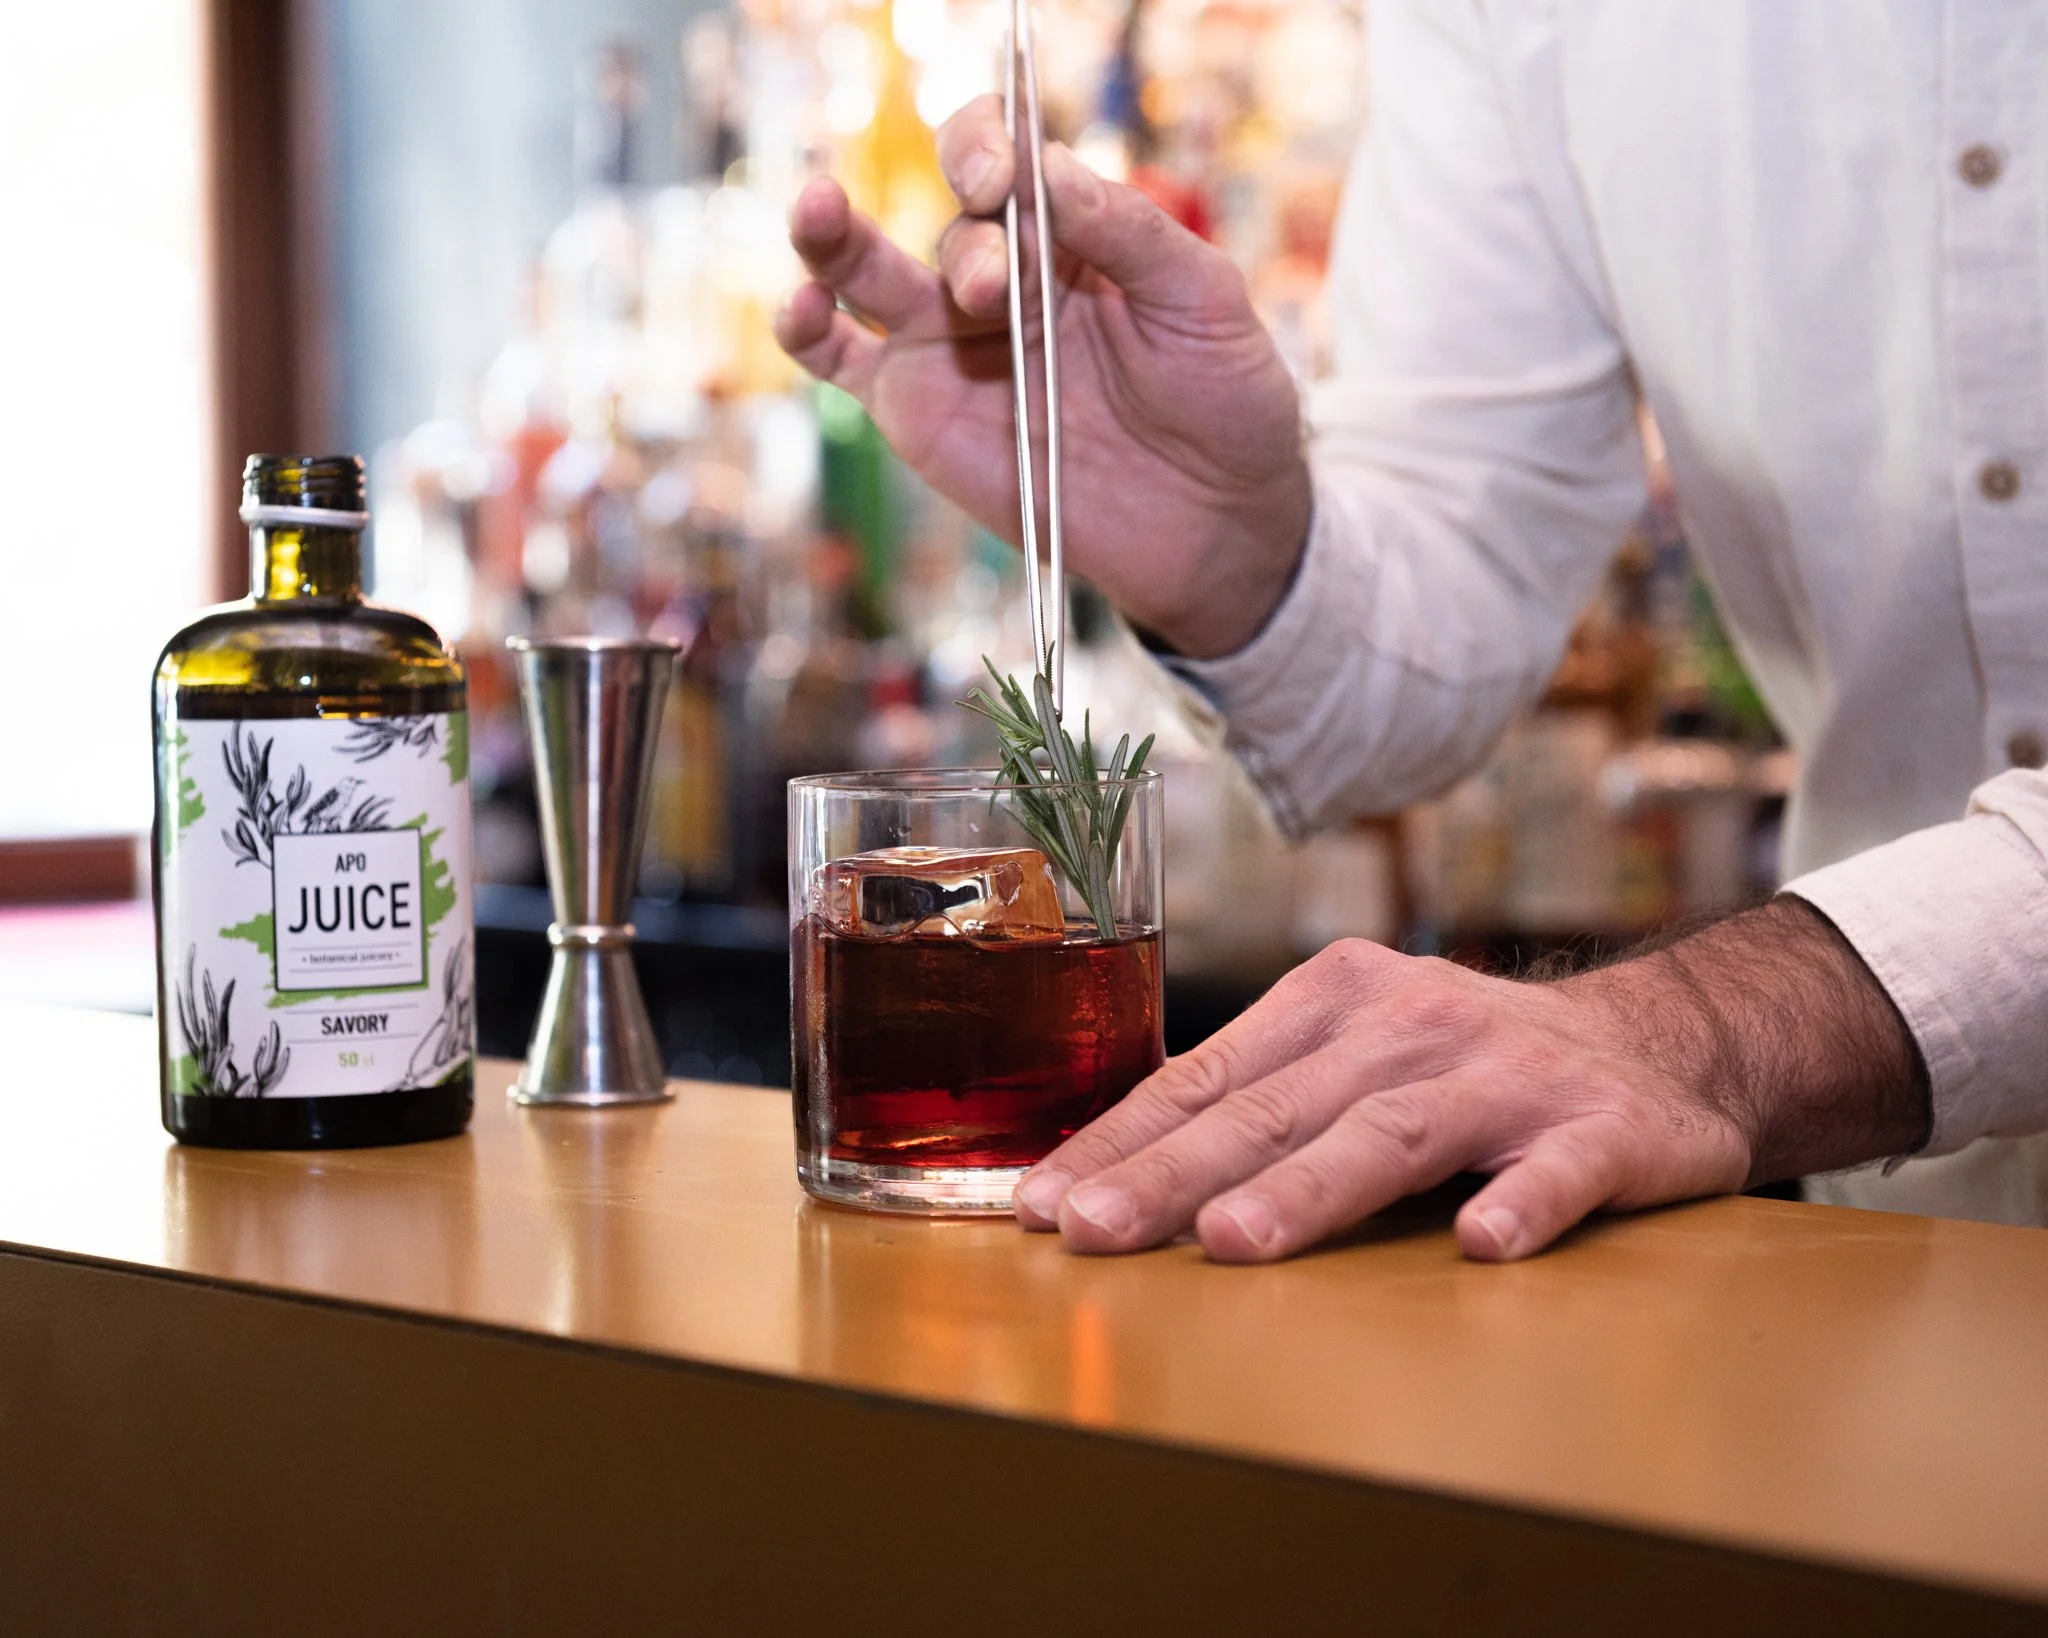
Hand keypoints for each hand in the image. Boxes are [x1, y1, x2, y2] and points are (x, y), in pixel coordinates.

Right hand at [774, 96, 1311, 657]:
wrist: (1215, 527)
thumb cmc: (1226, 404)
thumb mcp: (1204, 301)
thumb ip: (1131, 232)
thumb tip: (1049, 167)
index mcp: (1072, 236)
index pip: (1009, 159)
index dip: (993, 148)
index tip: (1006, 178)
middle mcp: (1002, 279)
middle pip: (951, 217)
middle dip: (968, 236)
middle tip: (993, 282)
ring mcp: (950, 344)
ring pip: (867, 268)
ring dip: (836, 234)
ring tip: (821, 209)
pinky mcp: (916, 410)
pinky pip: (840, 359)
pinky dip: (806, 329)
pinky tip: (797, 305)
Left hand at [1015, 899, 1931, 1260]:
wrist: (1659, 1043)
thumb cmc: (1467, 1065)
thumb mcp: (1358, 1051)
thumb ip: (1261, 1099)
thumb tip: (1111, 1176)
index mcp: (1335, 1000)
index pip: (1208, 1077)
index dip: (1123, 1141)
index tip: (1043, 1203)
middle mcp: (1412, 1024)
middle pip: (1277, 1106)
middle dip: (1174, 1173)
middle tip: (1093, 1232)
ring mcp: (1507, 1073)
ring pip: (1393, 1131)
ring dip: (1310, 1188)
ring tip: (1232, 1242)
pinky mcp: (1601, 1128)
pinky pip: (1556, 1170)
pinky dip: (1520, 1201)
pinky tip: (1481, 1243)